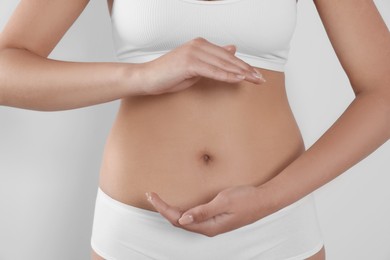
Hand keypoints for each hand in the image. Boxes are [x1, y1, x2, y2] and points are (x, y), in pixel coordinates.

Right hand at [137, 37, 265, 94]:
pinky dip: (227, 76)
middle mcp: (198, 45)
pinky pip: (212, 71)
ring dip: (241, 73)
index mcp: (201, 44)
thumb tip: (232, 49)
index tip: (256, 74)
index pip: (227, 56)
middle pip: (228, 58)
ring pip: (223, 64)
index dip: (243, 65)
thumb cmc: (170, 75)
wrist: (148, 79)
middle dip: (246, 70)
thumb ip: (213, 59)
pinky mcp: (189, 63)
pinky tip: (239, 80)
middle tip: (260, 79)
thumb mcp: (196, 67)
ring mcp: (193, 52)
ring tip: (254, 80)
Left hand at [145, 185, 275, 236]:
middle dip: (163, 209)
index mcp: (209, 226)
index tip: (153, 196)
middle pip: (178, 221)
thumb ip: (203, 211)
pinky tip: (177, 205)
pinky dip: (181, 211)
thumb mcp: (223, 202)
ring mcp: (212, 224)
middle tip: (151, 195)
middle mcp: (208, 228)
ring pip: (185, 220)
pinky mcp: (215, 219)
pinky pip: (193, 217)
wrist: (264, 200)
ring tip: (159, 199)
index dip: (163, 208)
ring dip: (171, 210)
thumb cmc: (246, 199)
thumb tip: (182, 219)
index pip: (178, 220)